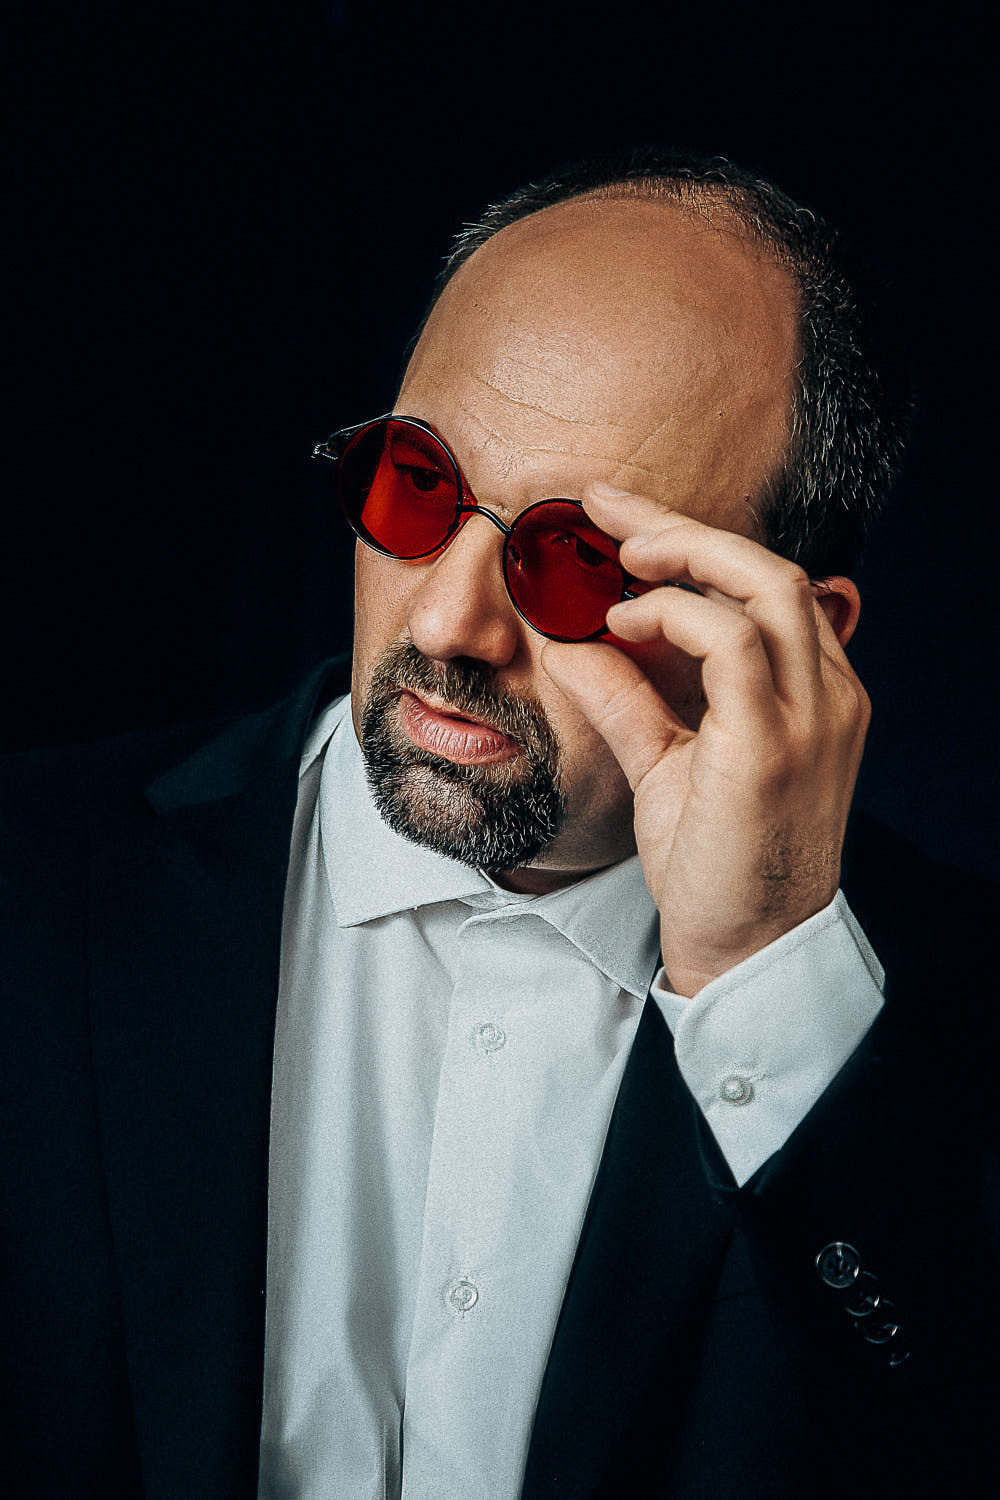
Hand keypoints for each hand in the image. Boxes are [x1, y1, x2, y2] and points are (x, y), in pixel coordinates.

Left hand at [541, 483, 869, 997]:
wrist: (746, 949)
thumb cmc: (715, 862)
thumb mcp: (666, 762)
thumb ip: (629, 697)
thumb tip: (572, 643)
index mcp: (816, 694)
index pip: (767, 589)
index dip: (697, 544)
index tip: (626, 523)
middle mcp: (829, 694)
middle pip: (770, 568)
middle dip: (684, 527)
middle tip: (609, 508)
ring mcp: (812, 717)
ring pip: (764, 587)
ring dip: (682, 556)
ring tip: (617, 556)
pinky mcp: (772, 745)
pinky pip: (731, 642)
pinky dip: (673, 616)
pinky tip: (625, 623)